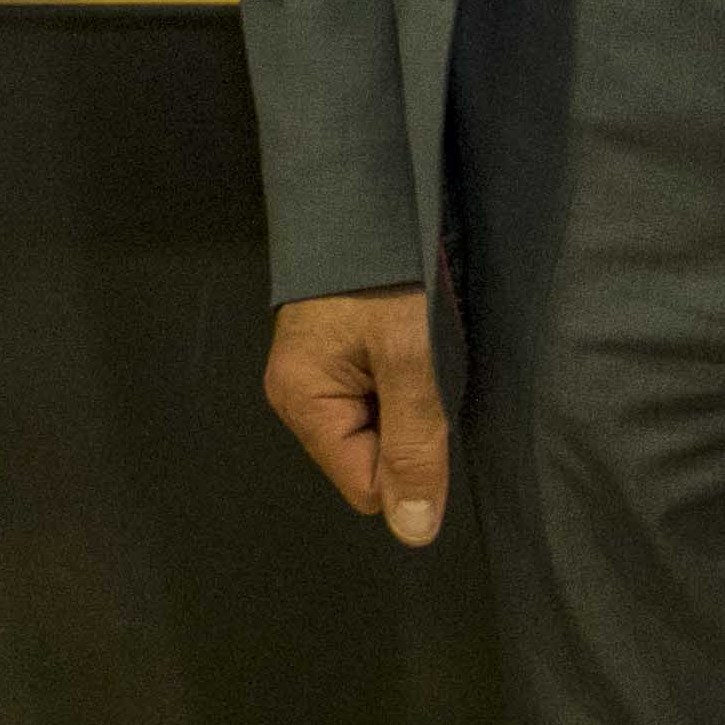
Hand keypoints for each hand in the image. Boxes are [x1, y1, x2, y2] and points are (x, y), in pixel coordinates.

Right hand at [264, 287, 450, 546]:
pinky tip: (410, 339)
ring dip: (409, 399)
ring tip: (419, 347)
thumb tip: (412, 533)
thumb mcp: (412, 359)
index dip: (409, 461)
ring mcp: (314, 371)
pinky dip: (403, 376)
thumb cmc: (388, 272)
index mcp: (303, 402)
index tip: (426, 405)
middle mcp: (298, 395)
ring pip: (378, 426)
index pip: (367, 486)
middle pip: (370, 458)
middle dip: (408, 427)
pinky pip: (376, 394)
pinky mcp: (334, 350)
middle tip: (424, 368)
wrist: (371, 190)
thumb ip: (413, 446)